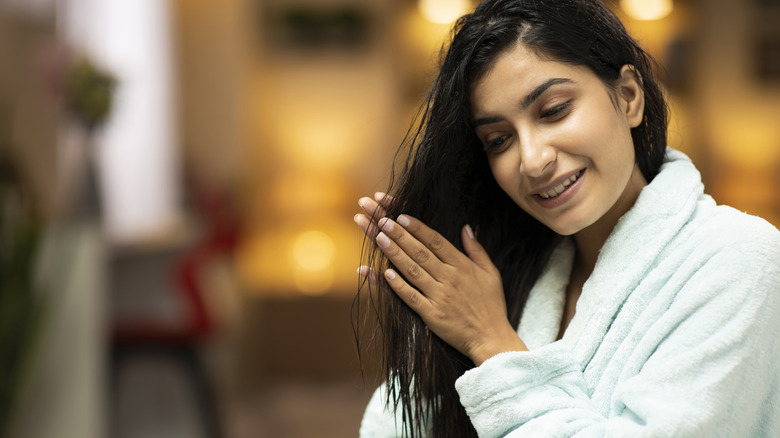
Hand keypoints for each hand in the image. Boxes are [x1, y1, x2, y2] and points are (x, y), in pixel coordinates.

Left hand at [354, 194, 526, 364]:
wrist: (491, 338)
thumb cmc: (492, 305)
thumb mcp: (491, 273)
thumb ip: (477, 249)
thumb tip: (466, 227)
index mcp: (462, 266)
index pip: (436, 242)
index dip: (418, 228)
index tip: (401, 216)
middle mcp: (449, 278)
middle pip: (420, 252)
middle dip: (400, 235)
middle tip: (382, 221)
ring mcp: (439, 296)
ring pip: (412, 270)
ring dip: (395, 254)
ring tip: (379, 238)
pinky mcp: (432, 315)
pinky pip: (412, 297)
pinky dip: (398, 286)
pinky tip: (385, 274)